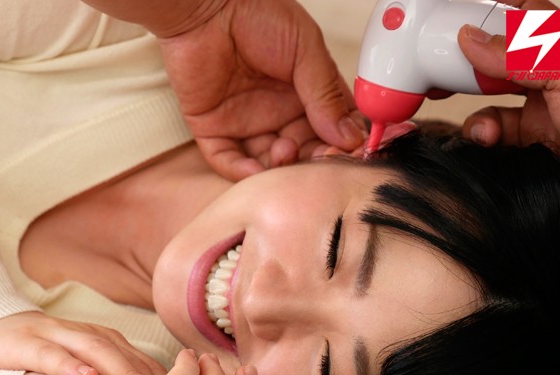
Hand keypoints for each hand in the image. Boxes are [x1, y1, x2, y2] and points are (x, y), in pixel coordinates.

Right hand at [0, 311, 165, 374]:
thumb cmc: (46, 356)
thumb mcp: (86, 362)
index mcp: (103, 341)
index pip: (143, 359)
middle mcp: (85, 334)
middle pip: (126, 352)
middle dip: (153, 373)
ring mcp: (55, 336)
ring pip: (93, 348)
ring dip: (119, 366)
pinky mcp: (24, 344)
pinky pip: (49, 355)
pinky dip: (68, 365)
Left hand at [156, 0, 365, 180]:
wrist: (209, 5)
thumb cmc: (258, 14)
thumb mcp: (305, 50)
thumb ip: (326, 93)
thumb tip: (350, 135)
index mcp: (305, 95)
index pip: (330, 131)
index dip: (340, 145)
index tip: (348, 151)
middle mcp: (278, 113)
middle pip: (301, 153)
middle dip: (311, 161)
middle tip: (318, 158)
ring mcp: (246, 123)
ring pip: (267, 163)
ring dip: (278, 167)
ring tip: (284, 150)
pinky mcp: (213, 128)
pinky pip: (227, 161)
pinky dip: (240, 172)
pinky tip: (255, 170)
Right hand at [457, 0, 559, 159]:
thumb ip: (519, 56)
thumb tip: (470, 38)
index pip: (523, 13)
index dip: (491, 12)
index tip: (458, 20)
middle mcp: (550, 71)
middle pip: (498, 53)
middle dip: (467, 60)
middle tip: (441, 66)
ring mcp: (540, 105)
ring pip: (490, 93)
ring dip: (472, 102)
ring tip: (465, 103)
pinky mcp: (532, 138)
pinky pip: (495, 130)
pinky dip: (483, 133)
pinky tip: (487, 136)